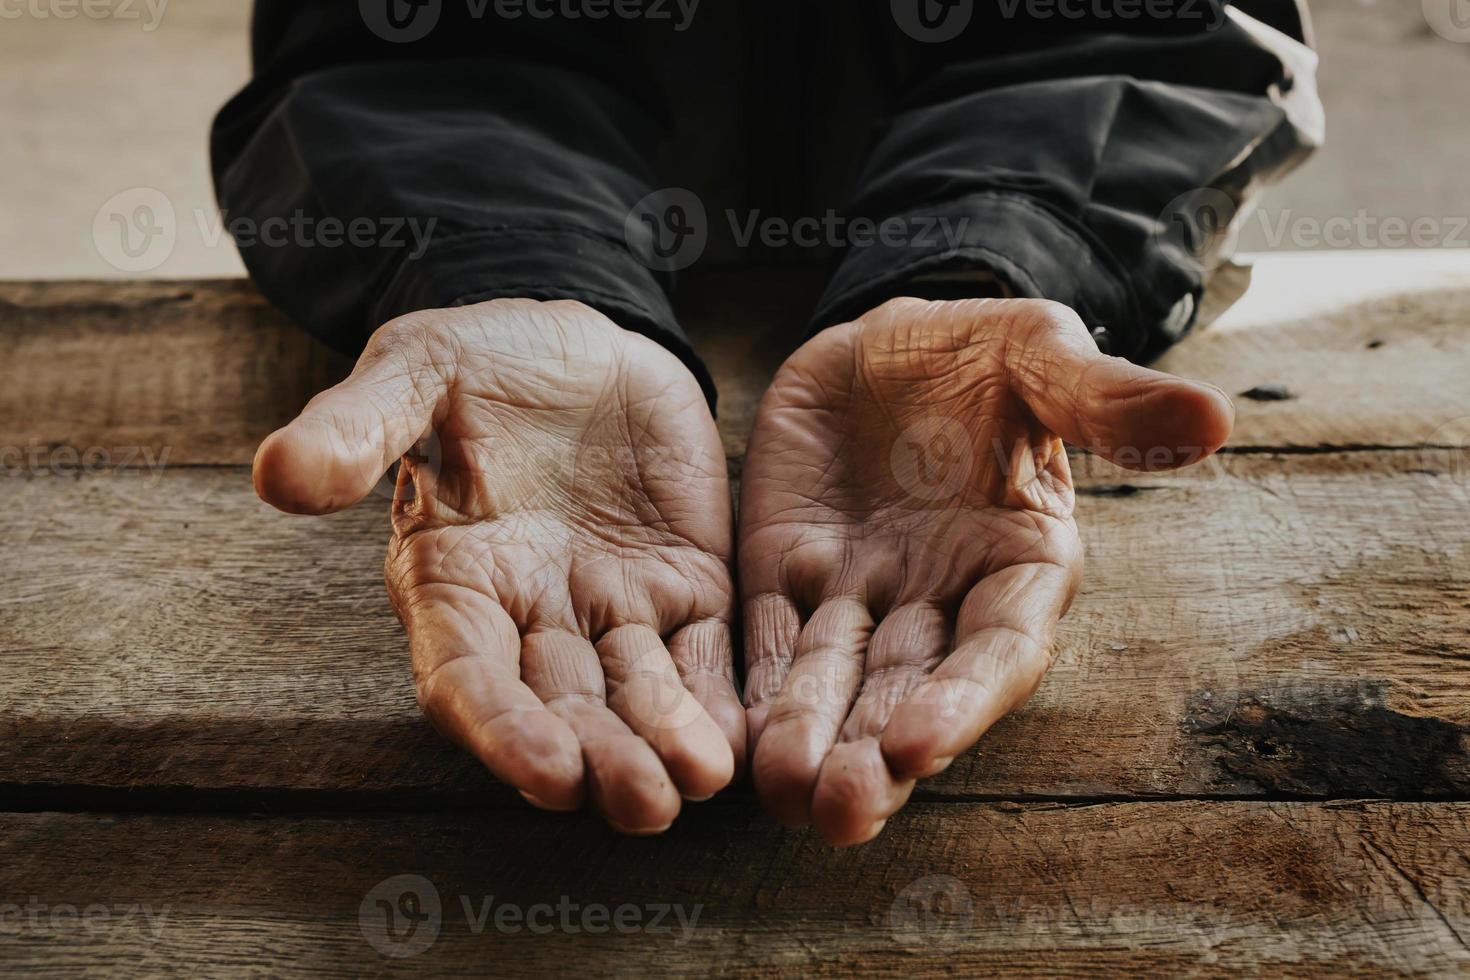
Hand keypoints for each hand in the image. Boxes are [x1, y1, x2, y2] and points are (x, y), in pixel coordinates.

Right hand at [253, 299, 742, 833]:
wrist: (588, 343)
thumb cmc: (486, 358)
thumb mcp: (418, 368)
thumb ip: (360, 424)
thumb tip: (277, 473)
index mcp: (453, 578)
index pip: (468, 676)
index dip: (503, 728)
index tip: (546, 772)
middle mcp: (530, 614)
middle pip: (561, 707)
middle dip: (599, 759)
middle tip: (641, 804)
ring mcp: (610, 608)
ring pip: (635, 695)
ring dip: (663, 744)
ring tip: (701, 782)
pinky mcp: (683, 587)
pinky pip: (701, 654)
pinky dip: (717, 701)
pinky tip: (742, 743)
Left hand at [739, 298, 1232, 844]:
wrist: (885, 337)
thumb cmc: (982, 351)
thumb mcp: (1041, 353)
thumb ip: (1105, 398)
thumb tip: (1212, 420)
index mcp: (1020, 560)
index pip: (1000, 647)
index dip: (964, 698)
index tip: (920, 745)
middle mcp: (943, 596)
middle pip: (911, 688)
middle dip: (877, 752)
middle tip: (842, 812)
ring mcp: (863, 592)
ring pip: (837, 680)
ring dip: (811, 738)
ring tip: (783, 795)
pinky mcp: (789, 573)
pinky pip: (770, 639)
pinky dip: (754, 689)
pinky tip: (730, 739)